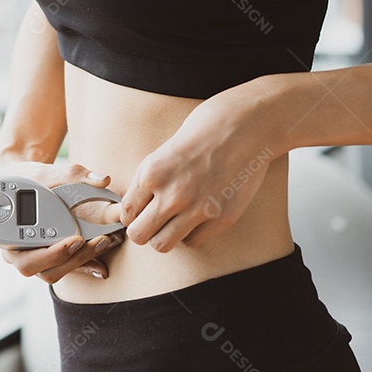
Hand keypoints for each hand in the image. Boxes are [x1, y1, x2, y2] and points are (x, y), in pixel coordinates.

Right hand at [0, 160, 123, 282]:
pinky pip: (64, 267)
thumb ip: (72, 174)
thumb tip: (103, 179)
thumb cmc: (27, 179)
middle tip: (94, 241)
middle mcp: (18, 253)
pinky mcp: (47, 255)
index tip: (76, 239)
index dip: (53, 254)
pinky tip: (101, 262)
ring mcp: (33, 257)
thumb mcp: (45, 172)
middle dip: (73, 259)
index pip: (27, 259)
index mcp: (7, 238)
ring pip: (55, 272)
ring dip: (81, 261)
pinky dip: (83, 265)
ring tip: (103, 243)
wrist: (21, 181)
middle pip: (45, 271)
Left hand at [119, 86, 281, 251]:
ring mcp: (198, 209)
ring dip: (164, 235)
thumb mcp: (163, 151)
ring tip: (173, 222)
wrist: (245, 126)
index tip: (140, 212)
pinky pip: (193, 241)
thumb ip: (148, 181)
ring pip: (163, 244)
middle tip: (152, 222)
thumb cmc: (204, 132)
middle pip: (138, 235)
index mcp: (152, 174)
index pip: (126, 213)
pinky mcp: (222, 217)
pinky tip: (196, 218)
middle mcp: (172, 195)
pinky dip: (190, 234)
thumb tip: (136, 207)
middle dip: (142, 230)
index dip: (132, 215)